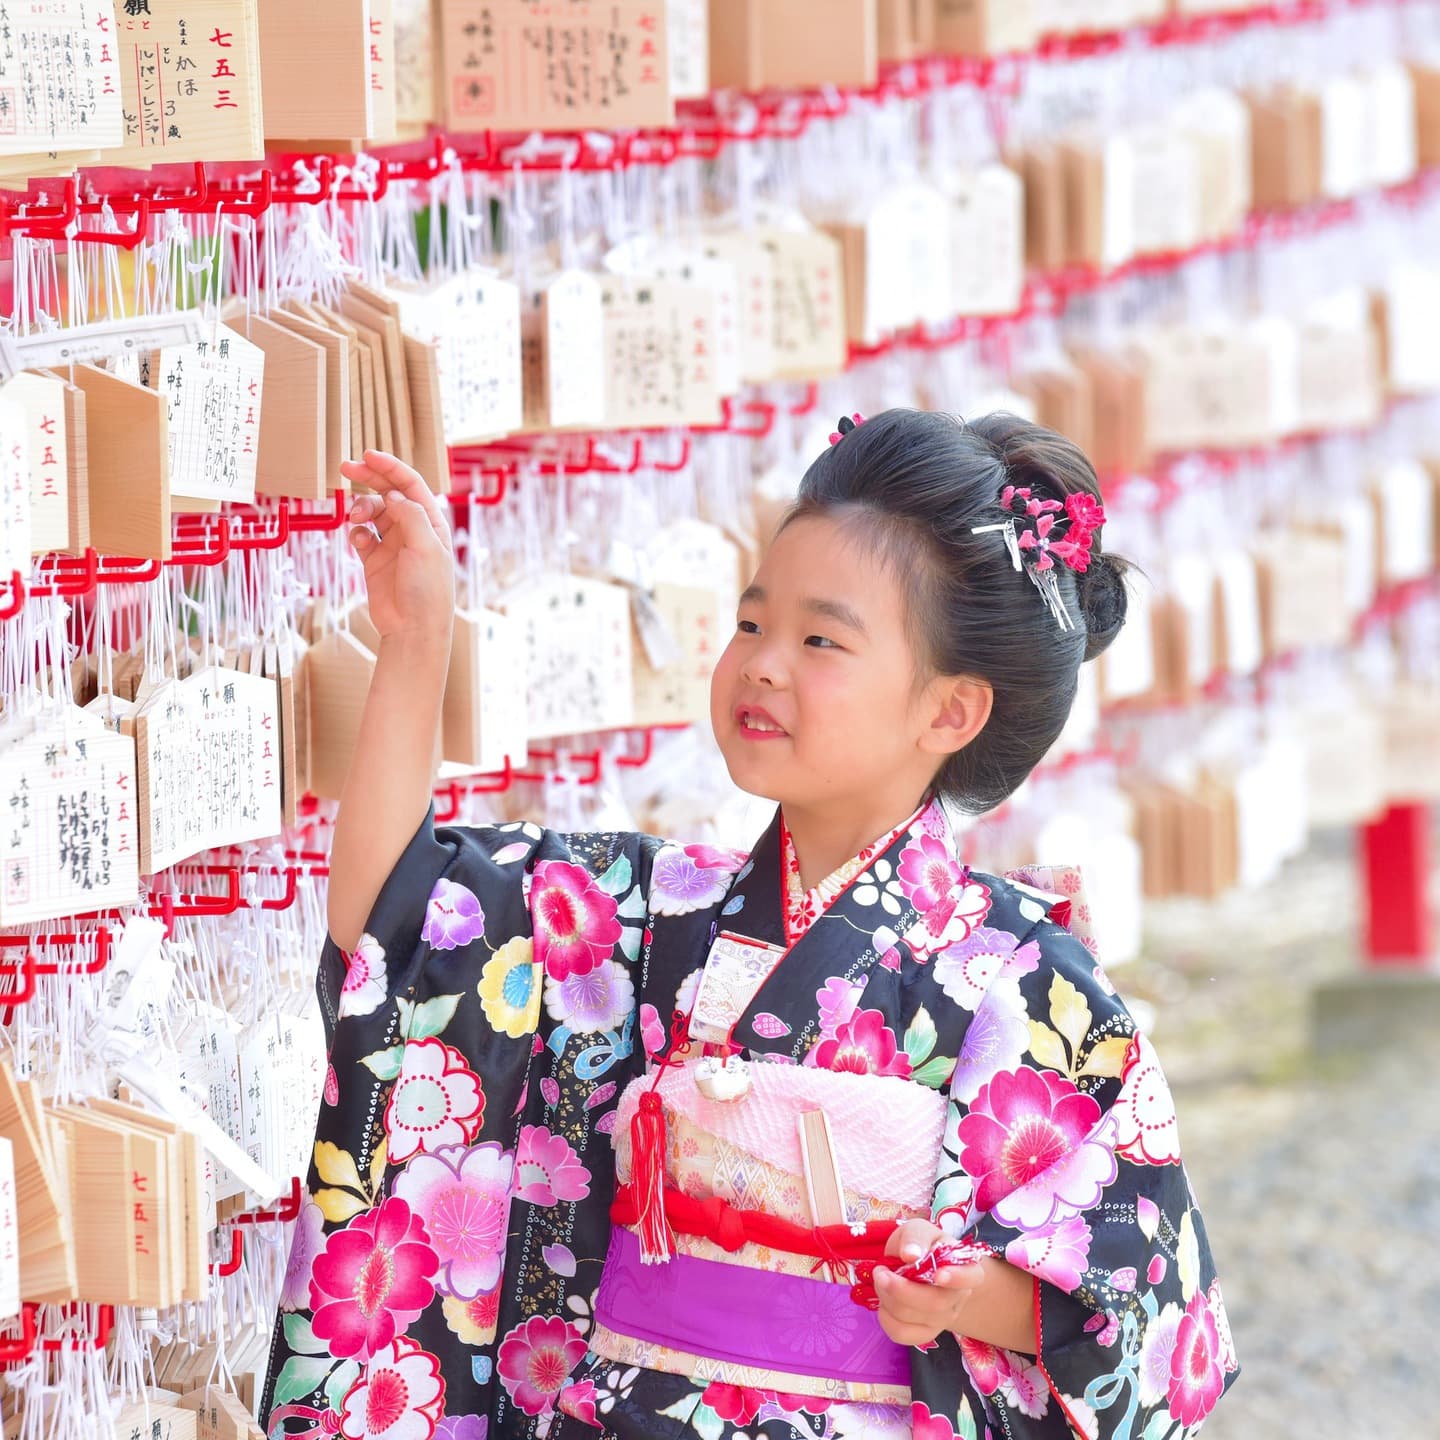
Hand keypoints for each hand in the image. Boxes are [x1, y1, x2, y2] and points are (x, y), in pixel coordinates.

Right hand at [342, 451, 454, 643]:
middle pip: (389, 493)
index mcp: (432, 523)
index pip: (411, 485)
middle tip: (346, 468)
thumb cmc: (428, 591)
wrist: (413, 629)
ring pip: (372, 512)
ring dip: (361, 508)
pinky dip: (356, 532)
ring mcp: (393, 544)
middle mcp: (413, 530)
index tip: (369, 455)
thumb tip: (394, 496)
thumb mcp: (426, 547)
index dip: (391, 467)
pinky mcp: (375, 560)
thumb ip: (410, 516)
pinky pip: (361, 536)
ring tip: (355, 517)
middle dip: (369, 478)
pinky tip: (358, 539)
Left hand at [874, 1219, 986, 1348]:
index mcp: (966, 1268)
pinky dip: (886, 1318)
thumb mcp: (919, 1230)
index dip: (956, 1279)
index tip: (938, 1275)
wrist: (919, 1269)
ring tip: (881, 1279)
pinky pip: (903, 1334)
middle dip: (900, 1289)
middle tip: (880, 1272)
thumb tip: (910, 1255)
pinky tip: (884, 1301)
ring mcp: (943, 1319)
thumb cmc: (922, 1246)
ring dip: (888, 1298)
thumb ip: (916, 1238)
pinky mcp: (925, 1334)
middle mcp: (958, 1298)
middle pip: (935, 1304)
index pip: (970, 1277)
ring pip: (914, 1319)